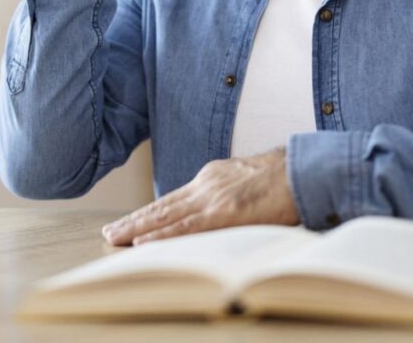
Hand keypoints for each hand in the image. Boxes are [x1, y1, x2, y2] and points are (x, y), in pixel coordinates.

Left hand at [101, 148, 298, 245]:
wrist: (302, 171)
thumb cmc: (282, 180)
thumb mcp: (246, 181)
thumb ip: (228, 194)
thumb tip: (219, 212)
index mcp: (211, 177)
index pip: (173, 199)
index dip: (150, 212)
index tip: (131, 222)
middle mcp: (206, 185)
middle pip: (163, 206)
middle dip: (134, 220)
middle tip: (110, 233)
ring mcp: (212, 198)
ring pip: (166, 216)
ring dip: (137, 228)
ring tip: (115, 238)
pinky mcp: (223, 212)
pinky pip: (186, 227)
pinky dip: (161, 235)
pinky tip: (143, 241)